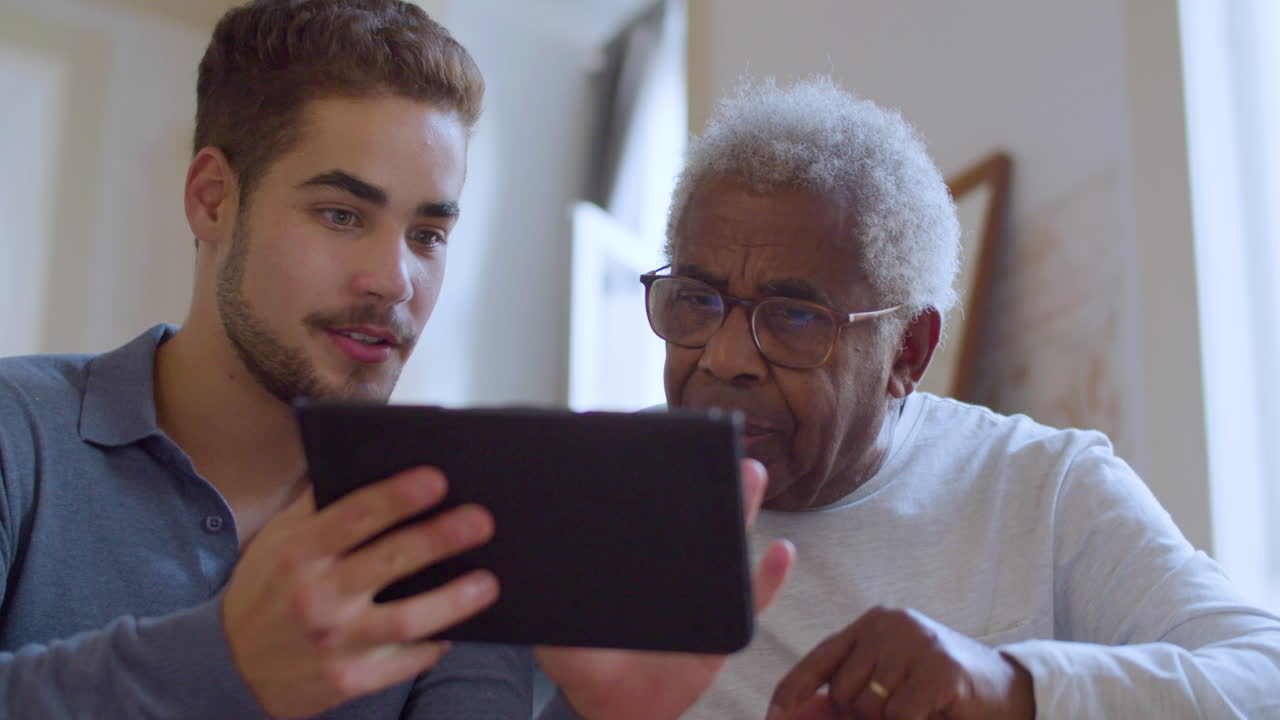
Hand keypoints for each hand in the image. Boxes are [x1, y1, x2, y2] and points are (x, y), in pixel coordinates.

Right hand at [221, 468, 497, 718]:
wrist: (226, 667)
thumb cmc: (265, 590)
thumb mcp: (277, 539)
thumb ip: (320, 505)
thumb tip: (371, 463)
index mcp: (298, 553)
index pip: (353, 516)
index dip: (397, 497)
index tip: (437, 479)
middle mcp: (316, 597)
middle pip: (389, 561)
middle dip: (439, 539)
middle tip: (481, 521)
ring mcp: (334, 644)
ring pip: (406, 620)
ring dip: (453, 600)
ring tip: (488, 582)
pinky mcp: (348, 682)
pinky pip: (403, 662)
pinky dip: (433, 645)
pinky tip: (458, 627)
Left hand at [535, 458, 794, 719]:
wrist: (619, 712)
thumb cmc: (584, 666)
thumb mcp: (556, 634)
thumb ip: (543, 603)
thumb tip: (529, 557)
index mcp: (632, 558)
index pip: (641, 507)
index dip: (644, 469)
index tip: (646, 432)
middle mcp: (671, 565)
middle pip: (690, 514)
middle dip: (704, 476)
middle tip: (713, 441)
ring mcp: (702, 593)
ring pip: (727, 544)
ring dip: (742, 506)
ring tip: (751, 473)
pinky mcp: (725, 628)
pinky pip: (753, 601)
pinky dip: (769, 577)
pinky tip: (779, 551)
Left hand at [766, 606, 1034, 719]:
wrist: (1011, 693)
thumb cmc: (942, 692)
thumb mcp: (890, 685)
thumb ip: (847, 694)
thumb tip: (793, 715)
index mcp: (873, 623)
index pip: (819, 657)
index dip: (792, 689)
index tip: (774, 716)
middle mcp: (889, 624)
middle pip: (840, 691)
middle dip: (854, 719)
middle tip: (893, 715)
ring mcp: (916, 642)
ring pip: (867, 707)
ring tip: (916, 712)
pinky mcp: (940, 668)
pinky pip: (899, 715)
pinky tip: (931, 714)